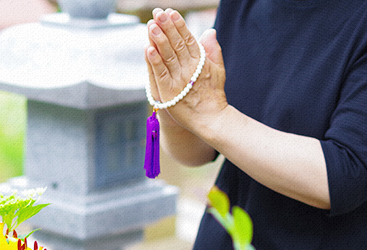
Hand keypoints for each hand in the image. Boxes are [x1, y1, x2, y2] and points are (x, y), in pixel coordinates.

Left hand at [145, 8, 227, 133]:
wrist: (211, 119)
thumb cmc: (214, 96)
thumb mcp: (218, 70)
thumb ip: (213, 51)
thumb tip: (210, 31)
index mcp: (201, 62)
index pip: (188, 39)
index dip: (179, 25)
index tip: (171, 12)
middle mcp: (190, 68)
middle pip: (176, 44)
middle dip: (167, 27)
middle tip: (158, 12)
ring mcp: (179, 80)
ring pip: (168, 56)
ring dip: (159, 39)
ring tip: (151, 25)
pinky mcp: (170, 91)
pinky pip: (161, 74)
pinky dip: (155, 61)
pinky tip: (148, 49)